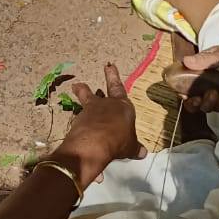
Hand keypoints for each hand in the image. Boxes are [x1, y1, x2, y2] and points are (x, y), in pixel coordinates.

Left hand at [50, 64, 145, 187]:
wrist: (95, 143)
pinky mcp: (78, 122)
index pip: (119, 88)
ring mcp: (90, 112)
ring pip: (85, 100)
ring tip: (76, 87)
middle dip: (93, 85)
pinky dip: (80, 123)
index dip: (114, 77)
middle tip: (86, 78)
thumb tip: (143, 153)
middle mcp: (105, 105)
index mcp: (121, 106)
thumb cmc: (119, 139)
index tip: (109, 65)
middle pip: (98, 92)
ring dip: (81, 94)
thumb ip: (134, 147)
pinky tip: (79, 130)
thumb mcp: (130, 146)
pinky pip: (80, 120)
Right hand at [164, 42, 218, 113]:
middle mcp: (213, 88)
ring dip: (211, 103)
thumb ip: (205, 59)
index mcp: (205, 77)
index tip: (183, 95)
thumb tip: (186, 61)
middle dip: (197, 104)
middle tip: (197, 99)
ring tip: (214, 93)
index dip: (185, 96)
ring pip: (213, 107)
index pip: (190, 91)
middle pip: (200, 104)